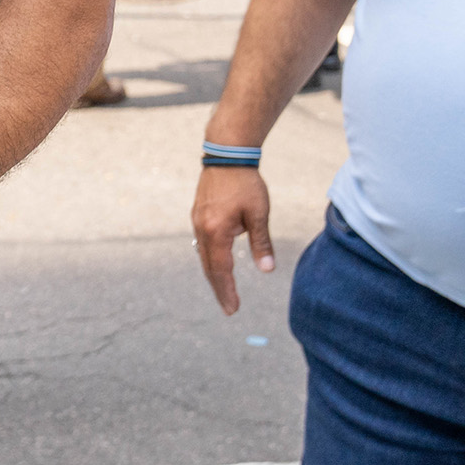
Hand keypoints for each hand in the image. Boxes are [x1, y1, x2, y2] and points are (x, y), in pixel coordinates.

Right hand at [191, 164, 275, 315]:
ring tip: (224, 289)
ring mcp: (197, 221)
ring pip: (204, 256)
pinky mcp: (198, 214)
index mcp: (216, 232)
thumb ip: (261, 243)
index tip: (232, 309)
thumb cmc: (245, 183)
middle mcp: (202, 229)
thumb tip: (267, 269)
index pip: (221, 270)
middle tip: (229, 308)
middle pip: (209, 267)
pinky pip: (203, 243)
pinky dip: (210, 258)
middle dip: (219, 289)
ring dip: (214, 274)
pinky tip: (217, 261)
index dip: (227, 291)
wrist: (226, 155)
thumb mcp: (258, 214)